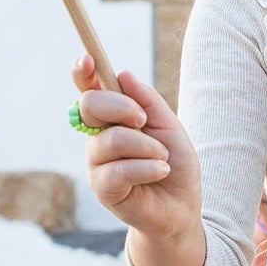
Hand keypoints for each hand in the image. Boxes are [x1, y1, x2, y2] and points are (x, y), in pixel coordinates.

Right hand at [73, 54, 202, 242]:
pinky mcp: (102, 188)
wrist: (183, 207)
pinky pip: (120, 169)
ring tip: (162, 159)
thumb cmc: (174, 165)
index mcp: (112, 119)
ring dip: (147, 146)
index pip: (90, 90)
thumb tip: (123, 75)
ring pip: (112, 139)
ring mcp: (96, 163)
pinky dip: (148, 168)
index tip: (88, 59)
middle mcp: (98, 137)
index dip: (84, 72)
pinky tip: (160, 173)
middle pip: (90, 105)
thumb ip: (147, 101)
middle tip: (143, 120)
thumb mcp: (168, 126)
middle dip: (121, 106)